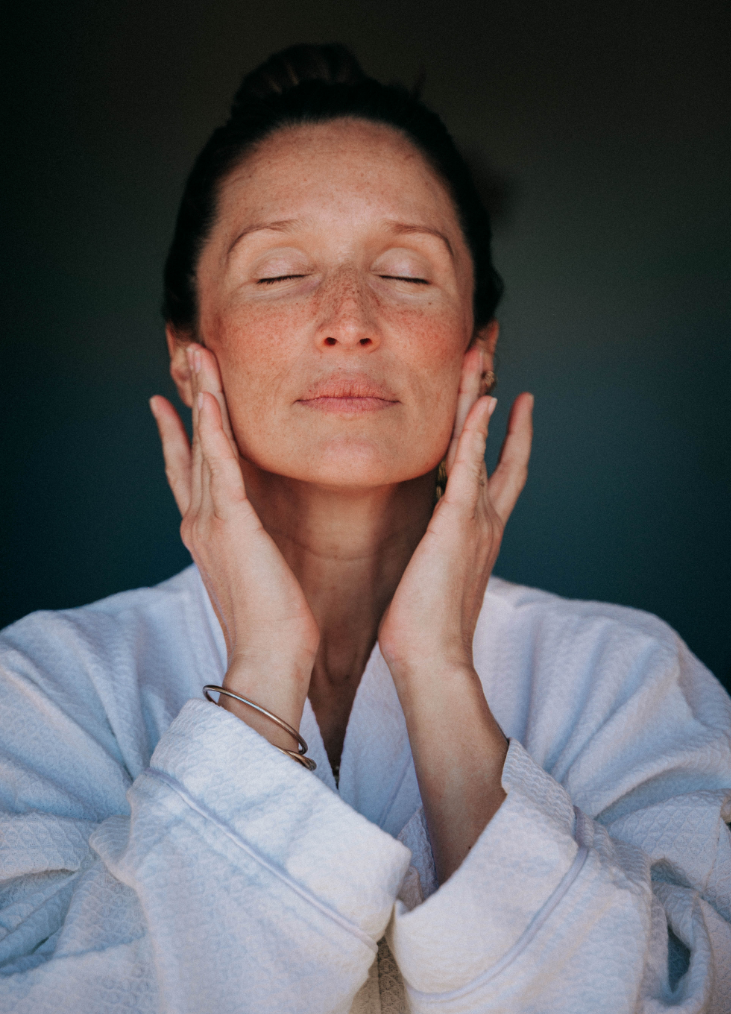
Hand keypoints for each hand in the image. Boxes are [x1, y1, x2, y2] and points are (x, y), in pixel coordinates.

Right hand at [149, 345, 318, 739]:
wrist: (270, 656)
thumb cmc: (275, 624)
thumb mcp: (260, 572)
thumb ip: (252, 544)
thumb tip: (259, 534)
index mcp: (207, 534)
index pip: (189, 471)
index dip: (180, 433)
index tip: (173, 401)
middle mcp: (200, 522)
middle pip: (191, 446)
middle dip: (191, 398)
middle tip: (189, 356)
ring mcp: (211, 521)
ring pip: (203, 445)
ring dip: (201, 397)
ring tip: (197, 356)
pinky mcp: (233, 524)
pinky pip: (221, 465)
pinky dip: (214, 429)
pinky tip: (212, 398)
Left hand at [377, 347, 532, 880]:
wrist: (432, 660)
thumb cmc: (424, 628)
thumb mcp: (432, 577)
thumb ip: (435, 551)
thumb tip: (423, 545)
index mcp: (477, 530)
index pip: (496, 469)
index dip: (504, 433)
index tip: (505, 399)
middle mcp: (485, 517)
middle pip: (499, 441)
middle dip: (495, 396)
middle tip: (494, 353)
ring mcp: (477, 517)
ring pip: (482, 441)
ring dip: (482, 394)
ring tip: (485, 352)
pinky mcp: (459, 522)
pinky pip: (470, 464)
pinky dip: (477, 430)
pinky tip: (481, 398)